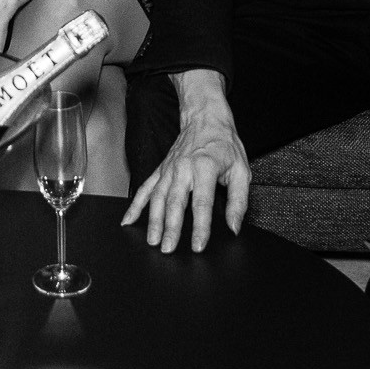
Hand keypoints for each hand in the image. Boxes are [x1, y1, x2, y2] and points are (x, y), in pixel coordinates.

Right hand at [120, 70, 248, 251]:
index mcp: (205, 167)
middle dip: (170, 228)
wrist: (205, 119)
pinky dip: (135, 206)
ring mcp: (168, 169)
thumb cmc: (224, 144)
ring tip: (152, 241)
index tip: (198, 246)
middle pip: (174, 203)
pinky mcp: (160, 170)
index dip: (200, 227)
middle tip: (168, 249)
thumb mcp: (241, 171)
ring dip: (153, 221)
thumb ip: (239, 201)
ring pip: (157, 198)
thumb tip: (234, 227)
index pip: (202, 203)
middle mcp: (183, 168)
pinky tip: (128, 221)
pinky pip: (144, 189)